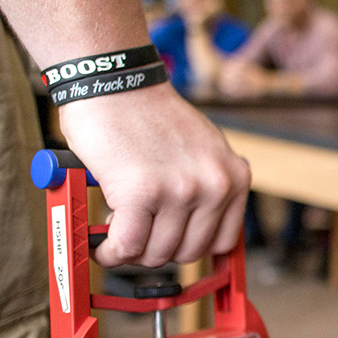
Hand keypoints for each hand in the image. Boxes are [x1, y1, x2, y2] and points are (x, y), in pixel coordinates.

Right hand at [58, 83, 250, 267]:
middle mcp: (215, 186)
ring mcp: (180, 191)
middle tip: (137, 237)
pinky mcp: (141, 194)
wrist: (116, 83)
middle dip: (158, 251)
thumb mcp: (204, 149)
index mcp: (235, 177)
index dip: (190, 247)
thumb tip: (197, 229)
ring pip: (155, 254)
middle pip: (188, 252)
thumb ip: (208, 185)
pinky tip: (102, 245)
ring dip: (131, 251)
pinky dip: (110, 252)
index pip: (223, 242)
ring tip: (117, 233)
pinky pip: (126, 246)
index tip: (170, 244)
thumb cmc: (150, 116)